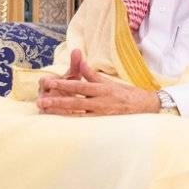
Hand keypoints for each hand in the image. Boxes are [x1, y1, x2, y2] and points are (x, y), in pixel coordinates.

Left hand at [36, 51, 159, 116]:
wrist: (146, 106)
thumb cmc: (126, 93)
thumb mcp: (108, 81)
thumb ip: (91, 74)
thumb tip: (80, 61)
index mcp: (101, 89)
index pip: (79, 86)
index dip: (63, 85)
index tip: (49, 83)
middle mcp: (101, 102)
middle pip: (75, 102)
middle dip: (57, 102)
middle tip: (41, 102)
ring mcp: (103, 115)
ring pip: (78, 115)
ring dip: (61, 114)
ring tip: (46, 114)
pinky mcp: (105, 125)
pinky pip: (86, 126)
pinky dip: (73, 125)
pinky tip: (61, 126)